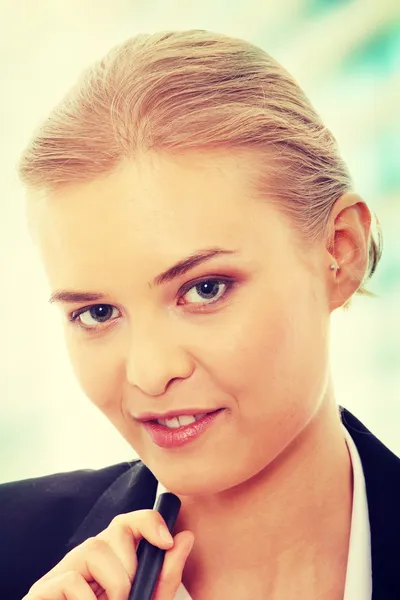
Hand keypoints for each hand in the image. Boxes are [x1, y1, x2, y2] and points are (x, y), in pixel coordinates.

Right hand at [23, 509, 194, 599]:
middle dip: (132, 566)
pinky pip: (70, 579)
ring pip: (94, 548)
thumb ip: (166, 576)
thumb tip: (186, 536)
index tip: (167, 541)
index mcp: (113, 559)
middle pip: (115, 530)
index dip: (149, 521)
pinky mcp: (42, 590)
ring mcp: (64, 571)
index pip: (130, 522)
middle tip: (129, 596)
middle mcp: (89, 557)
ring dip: (115, 584)